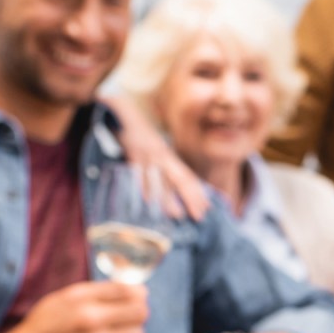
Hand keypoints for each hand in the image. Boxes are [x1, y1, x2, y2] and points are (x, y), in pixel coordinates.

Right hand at [1, 281, 148, 332]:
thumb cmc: (41, 331)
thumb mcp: (62, 301)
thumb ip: (98, 293)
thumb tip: (139, 291)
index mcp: (80, 298)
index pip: (128, 289)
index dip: (137, 295)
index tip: (135, 301)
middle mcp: (89, 318)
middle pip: (140, 312)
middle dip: (134, 317)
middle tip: (122, 324)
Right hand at [104, 94, 210, 220]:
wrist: (126, 117)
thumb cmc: (142, 141)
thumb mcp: (158, 153)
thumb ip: (167, 168)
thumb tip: (182, 188)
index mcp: (169, 158)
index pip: (187, 177)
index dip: (198, 193)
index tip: (207, 208)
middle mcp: (163, 157)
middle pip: (180, 180)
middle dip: (191, 198)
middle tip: (199, 216)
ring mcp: (149, 156)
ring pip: (160, 180)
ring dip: (169, 198)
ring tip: (177, 215)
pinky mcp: (133, 155)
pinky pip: (139, 173)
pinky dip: (143, 187)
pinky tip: (148, 200)